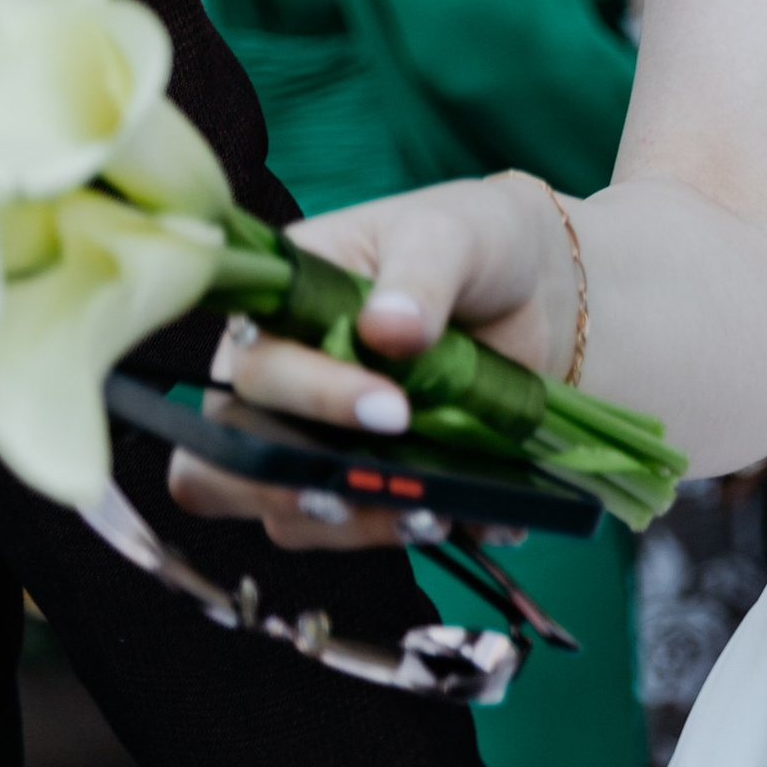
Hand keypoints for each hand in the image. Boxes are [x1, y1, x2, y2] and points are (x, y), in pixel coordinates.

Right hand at [166, 172, 572, 552]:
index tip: (391, 410)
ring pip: (291, 515)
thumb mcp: (449, 234)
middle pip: (232, 465)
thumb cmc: (472, 240)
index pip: (256, 373)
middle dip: (293, 490)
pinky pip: (362, 530)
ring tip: (434, 510)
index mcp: (280, 309)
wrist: (534, 289)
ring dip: (358, 523)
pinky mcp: (365, 482)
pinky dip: (407, 532)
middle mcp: (281, 384)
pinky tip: (465, 516)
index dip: (312, 400)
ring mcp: (319, 442)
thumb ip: (420, 275)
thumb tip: (387, 328)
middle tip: (377, 485)